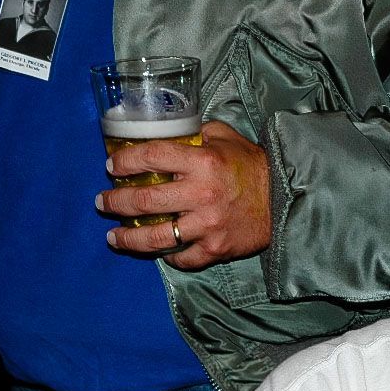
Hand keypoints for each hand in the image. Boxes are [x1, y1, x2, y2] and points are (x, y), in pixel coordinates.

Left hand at [97, 120, 270, 268]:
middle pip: (144, 201)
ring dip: (129, 237)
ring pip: (156, 236)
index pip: (150, 158)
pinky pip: (183, 257)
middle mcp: (201, 194)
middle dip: (115, 201)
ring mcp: (207, 225)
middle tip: (102, 202)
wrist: (287, 199)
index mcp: (202, 162)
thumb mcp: (226, 137)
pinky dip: (169, 256)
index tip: (111, 166)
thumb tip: (169, 132)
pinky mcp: (216, 248)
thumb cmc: (254, 166)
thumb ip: (196, 134)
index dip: (125, 162)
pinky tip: (158, 252)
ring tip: (114, 236)